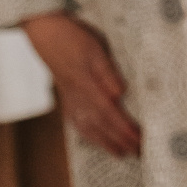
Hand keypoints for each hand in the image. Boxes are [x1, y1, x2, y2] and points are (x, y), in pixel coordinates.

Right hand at [22, 13, 139, 156]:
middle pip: (102, 126)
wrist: (47, 33)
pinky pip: (78, 122)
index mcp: (87, 86)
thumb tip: (120, 93)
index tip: (139, 141)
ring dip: (106, 142)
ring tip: (121, 153)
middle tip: (139, 153)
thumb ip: (107, 72)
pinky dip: (89, 134)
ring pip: (89, 128)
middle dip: (120, 141)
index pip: (110, 114)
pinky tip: (95, 138)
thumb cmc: (73, 38)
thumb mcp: (96, 48)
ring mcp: (71, 100)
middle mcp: (78, 98)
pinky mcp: (67, 97)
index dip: (125, 130)